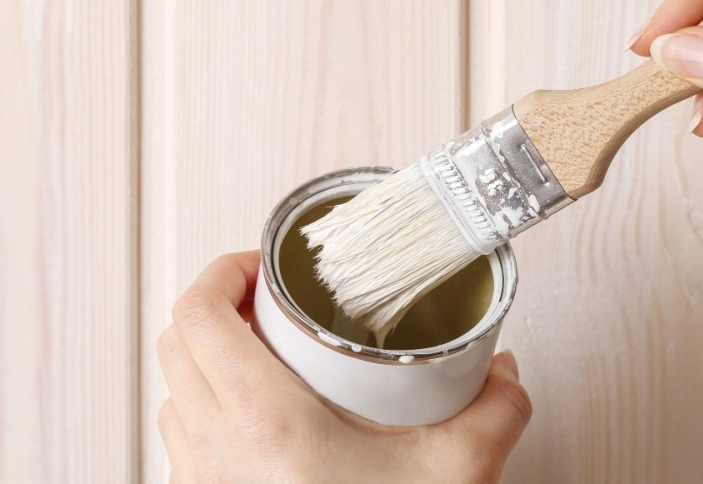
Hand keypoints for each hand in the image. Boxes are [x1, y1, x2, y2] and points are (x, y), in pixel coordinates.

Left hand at [157, 251, 530, 482]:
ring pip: (175, 391)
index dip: (223, 271)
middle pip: (178, 343)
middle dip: (220, 306)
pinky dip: (209, 407)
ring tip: (267, 354)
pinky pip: (184, 437)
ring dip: (211, 357)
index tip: (261, 265)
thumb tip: (503, 370)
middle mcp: (215, 451)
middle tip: (271, 303)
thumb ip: (496, 408)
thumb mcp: (458, 471)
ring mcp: (201, 483)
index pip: (199, 315)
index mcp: (263, 423)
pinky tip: (263, 417)